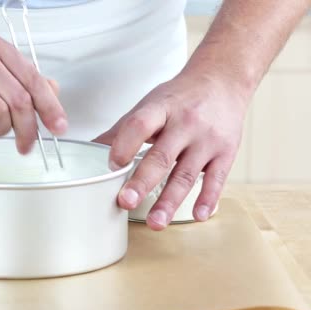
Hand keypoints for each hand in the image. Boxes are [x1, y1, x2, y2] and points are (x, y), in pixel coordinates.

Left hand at [94, 71, 247, 229]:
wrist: (223, 80)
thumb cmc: (180, 97)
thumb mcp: (150, 106)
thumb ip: (122, 131)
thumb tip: (89, 149)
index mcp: (161, 108)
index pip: (139, 125)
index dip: (124, 145)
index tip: (111, 165)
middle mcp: (185, 123)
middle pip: (161, 156)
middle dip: (142, 182)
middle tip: (126, 202)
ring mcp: (207, 139)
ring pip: (186, 174)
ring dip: (170, 201)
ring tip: (156, 222)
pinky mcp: (226, 152)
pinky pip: (216, 179)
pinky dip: (207, 199)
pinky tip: (196, 215)